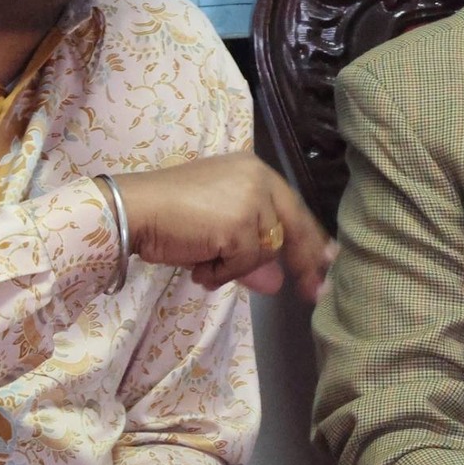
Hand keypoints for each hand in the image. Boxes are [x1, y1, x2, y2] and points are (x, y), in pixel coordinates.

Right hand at [112, 155, 335, 300]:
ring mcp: (251, 200)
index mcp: (254, 171)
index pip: (292, 208)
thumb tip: (277, 284)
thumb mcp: (217, 231)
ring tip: (202, 261)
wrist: (136, 210)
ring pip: (265, 251)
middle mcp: (259, 179)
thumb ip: (251, 252)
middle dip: (306, 262)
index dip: (310, 238)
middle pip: (294, 226)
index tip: (327, 260)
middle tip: (316, 293)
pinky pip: (244, 263)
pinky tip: (198, 264)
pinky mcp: (240, 224)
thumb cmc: (168, 215)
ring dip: (234, 266)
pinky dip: (220, 272)